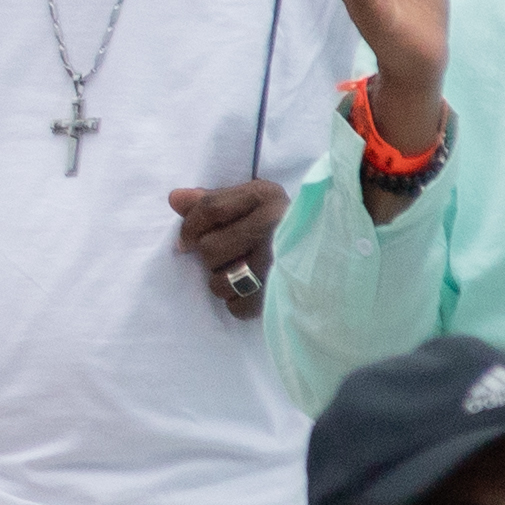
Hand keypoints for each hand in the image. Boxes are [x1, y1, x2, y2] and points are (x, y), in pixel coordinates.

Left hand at [168, 178, 283, 324]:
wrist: (330, 250)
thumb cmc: (280, 224)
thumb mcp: (251, 202)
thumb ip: (212, 201)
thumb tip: (174, 198)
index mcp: (266, 197)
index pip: (209, 209)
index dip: (188, 227)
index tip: (184, 242)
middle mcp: (274, 227)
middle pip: (209, 248)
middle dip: (211, 257)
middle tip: (229, 256)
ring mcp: (279, 263)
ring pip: (219, 282)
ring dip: (222, 282)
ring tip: (240, 273)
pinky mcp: (281, 294)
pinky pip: (236, 307)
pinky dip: (237, 302)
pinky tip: (250, 290)